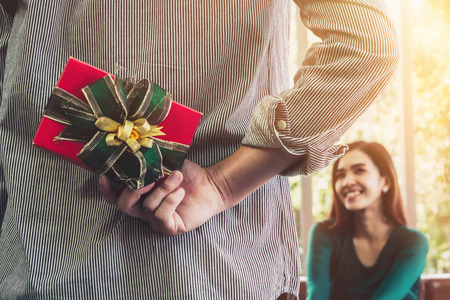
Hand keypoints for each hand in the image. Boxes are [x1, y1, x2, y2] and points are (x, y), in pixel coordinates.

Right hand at [98, 160, 228, 235]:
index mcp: (139, 194)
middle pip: (123, 205)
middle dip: (133, 189)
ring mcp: (156, 221)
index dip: (106, 189)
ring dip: (162, 188)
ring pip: (147, 206)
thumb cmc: (187, 174)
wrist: (211, 184)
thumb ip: (148, 161)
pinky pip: (161, 216)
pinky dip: (170, 201)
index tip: (104, 175)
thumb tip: (133, 149)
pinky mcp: (169, 228)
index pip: (115, 196)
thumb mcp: (165, 163)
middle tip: (147, 178)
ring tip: (177, 177)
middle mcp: (144, 209)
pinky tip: (181, 192)